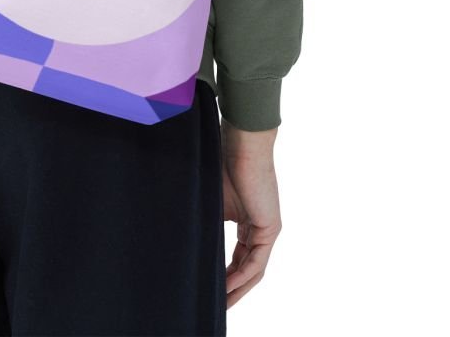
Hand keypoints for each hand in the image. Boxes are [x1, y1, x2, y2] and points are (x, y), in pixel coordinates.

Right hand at [220, 123, 281, 308]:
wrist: (240, 144)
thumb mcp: (209, 200)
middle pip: (246, 268)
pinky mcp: (270, 227)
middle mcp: (258, 227)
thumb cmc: (222, 162)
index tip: (207, 287)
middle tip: (215, 305)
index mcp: (246, 220)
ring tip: (221, 305)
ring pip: (252, 270)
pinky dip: (241, 277)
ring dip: (237, 289)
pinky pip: (256, 262)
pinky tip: (227, 287)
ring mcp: (267, 228)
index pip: (237, 256)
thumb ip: (204, 222)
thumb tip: (178, 238)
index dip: (223, 275)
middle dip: (230, 289)